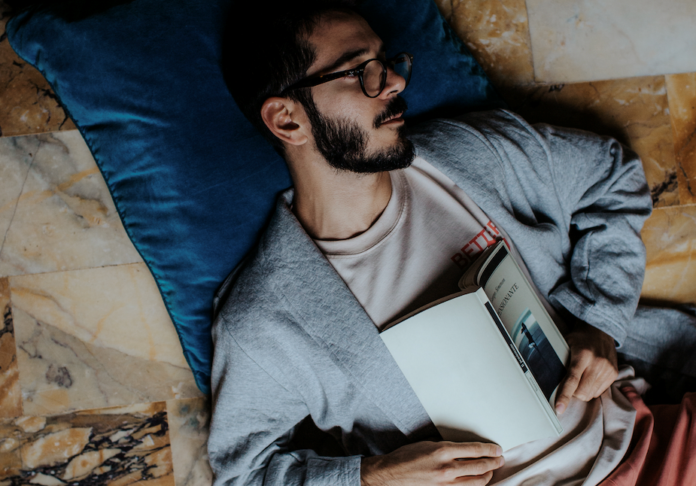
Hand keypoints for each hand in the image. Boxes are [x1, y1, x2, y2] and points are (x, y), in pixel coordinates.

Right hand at [360, 441, 503, 485]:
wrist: (391, 474)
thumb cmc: (406, 457)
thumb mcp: (427, 443)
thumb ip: (446, 447)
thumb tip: (463, 449)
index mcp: (443, 451)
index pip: (474, 449)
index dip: (489, 449)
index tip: (497, 449)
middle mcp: (447, 468)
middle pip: (480, 466)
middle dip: (493, 462)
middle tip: (500, 459)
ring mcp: (446, 483)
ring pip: (476, 481)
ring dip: (488, 475)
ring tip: (493, 470)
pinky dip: (475, 485)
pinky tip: (479, 481)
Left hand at [555, 320, 617, 414]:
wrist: (600, 330)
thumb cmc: (579, 338)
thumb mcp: (565, 343)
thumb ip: (559, 360)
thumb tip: (546, 379)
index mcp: (582, 355)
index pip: (572, 380)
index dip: (564, 396)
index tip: (559, 409)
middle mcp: (597, 363)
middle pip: (582, 392)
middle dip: (573, 394)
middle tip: (569, 383)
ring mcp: (607, 369)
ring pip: (591, 394)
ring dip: (582, 392)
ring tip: (581, 378)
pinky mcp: (614, 373)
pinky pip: (600, 391)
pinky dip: (591, 389)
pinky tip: (589, 377)